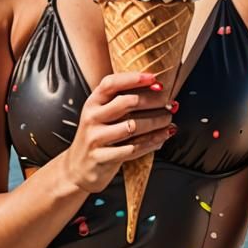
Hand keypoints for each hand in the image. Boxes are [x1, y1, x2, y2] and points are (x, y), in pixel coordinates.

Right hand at [60, 71, 175, 193]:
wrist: (77, 169)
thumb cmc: (97, 137)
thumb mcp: (101, 115)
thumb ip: (121, 102)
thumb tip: (157, 89)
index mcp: (92, 103)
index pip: (112, 83)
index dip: (134, 79)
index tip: (155, 78)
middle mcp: (92, 117)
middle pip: (127, 102)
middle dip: (153, 101)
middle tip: (169, 104)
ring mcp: (95, 138)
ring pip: (133, 126)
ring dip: (156, 122)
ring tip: (168, 120)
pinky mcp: (101, 157)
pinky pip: (133, 148)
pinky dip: (151, 142)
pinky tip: (161, 138)